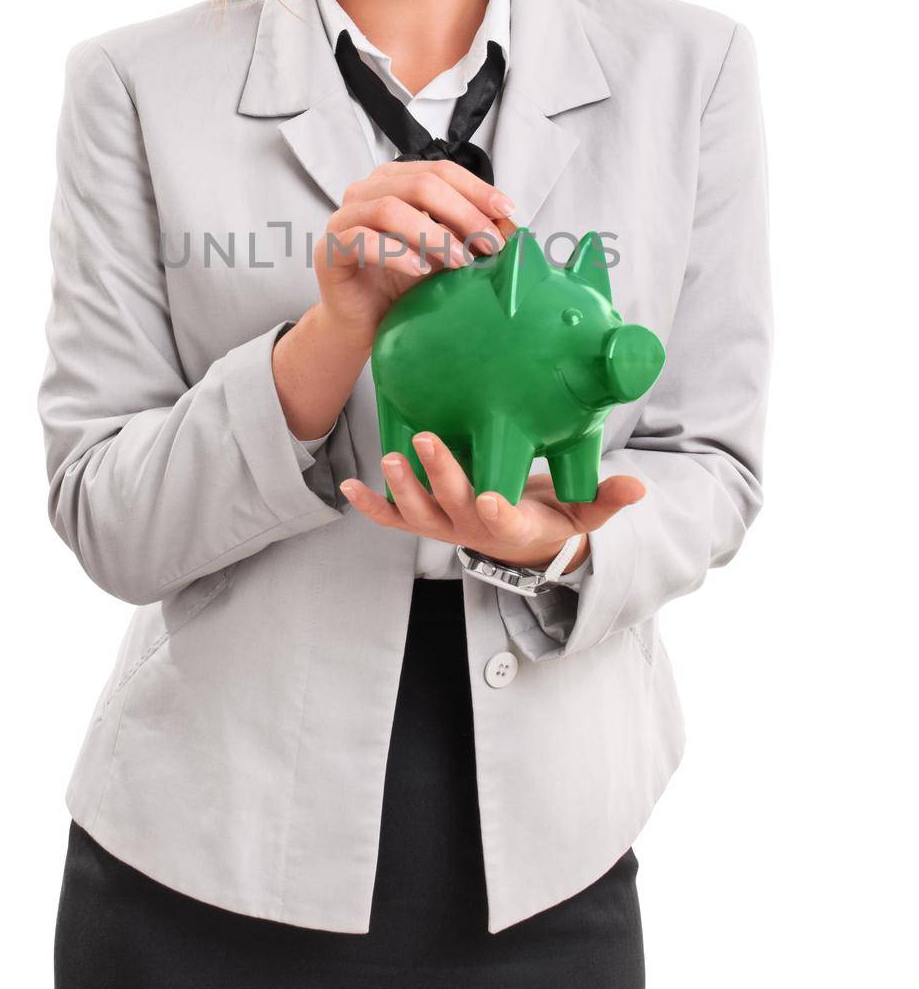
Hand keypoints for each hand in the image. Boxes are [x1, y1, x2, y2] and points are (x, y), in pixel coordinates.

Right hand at [312, 159, 514, 355]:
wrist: (364, 323)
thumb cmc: (402, 283)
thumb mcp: (443, 253)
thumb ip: (466, 234)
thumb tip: (507, 226)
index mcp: (394, 182)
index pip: (439, 171)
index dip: (476, 188)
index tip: (506, 211)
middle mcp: (365, 192)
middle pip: (419, 184)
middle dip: (462, 212)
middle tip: (489, 243)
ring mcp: (343, 218)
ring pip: (390, 208)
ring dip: (434, 234)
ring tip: (461, 261)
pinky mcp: (329, 250)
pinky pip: (362, 241)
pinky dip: (397, 253)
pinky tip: (421, 270)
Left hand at [339, 433, 646, 571]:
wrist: (522, 547)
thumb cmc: (554, 520)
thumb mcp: (584, 513)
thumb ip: (607, 499)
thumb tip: (641, 488)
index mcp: (511, 526)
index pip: (502, 521)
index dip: (495, 511)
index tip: (491, 498)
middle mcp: (471, 528)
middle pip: (452, 506)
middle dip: (440, 475)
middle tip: (427, 441)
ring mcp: (443, 526)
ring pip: (417, 512)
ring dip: (401, 487)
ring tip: (390, 458)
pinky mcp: (424, 521)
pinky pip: (392, 519)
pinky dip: (371, 505)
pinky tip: (347, 486)